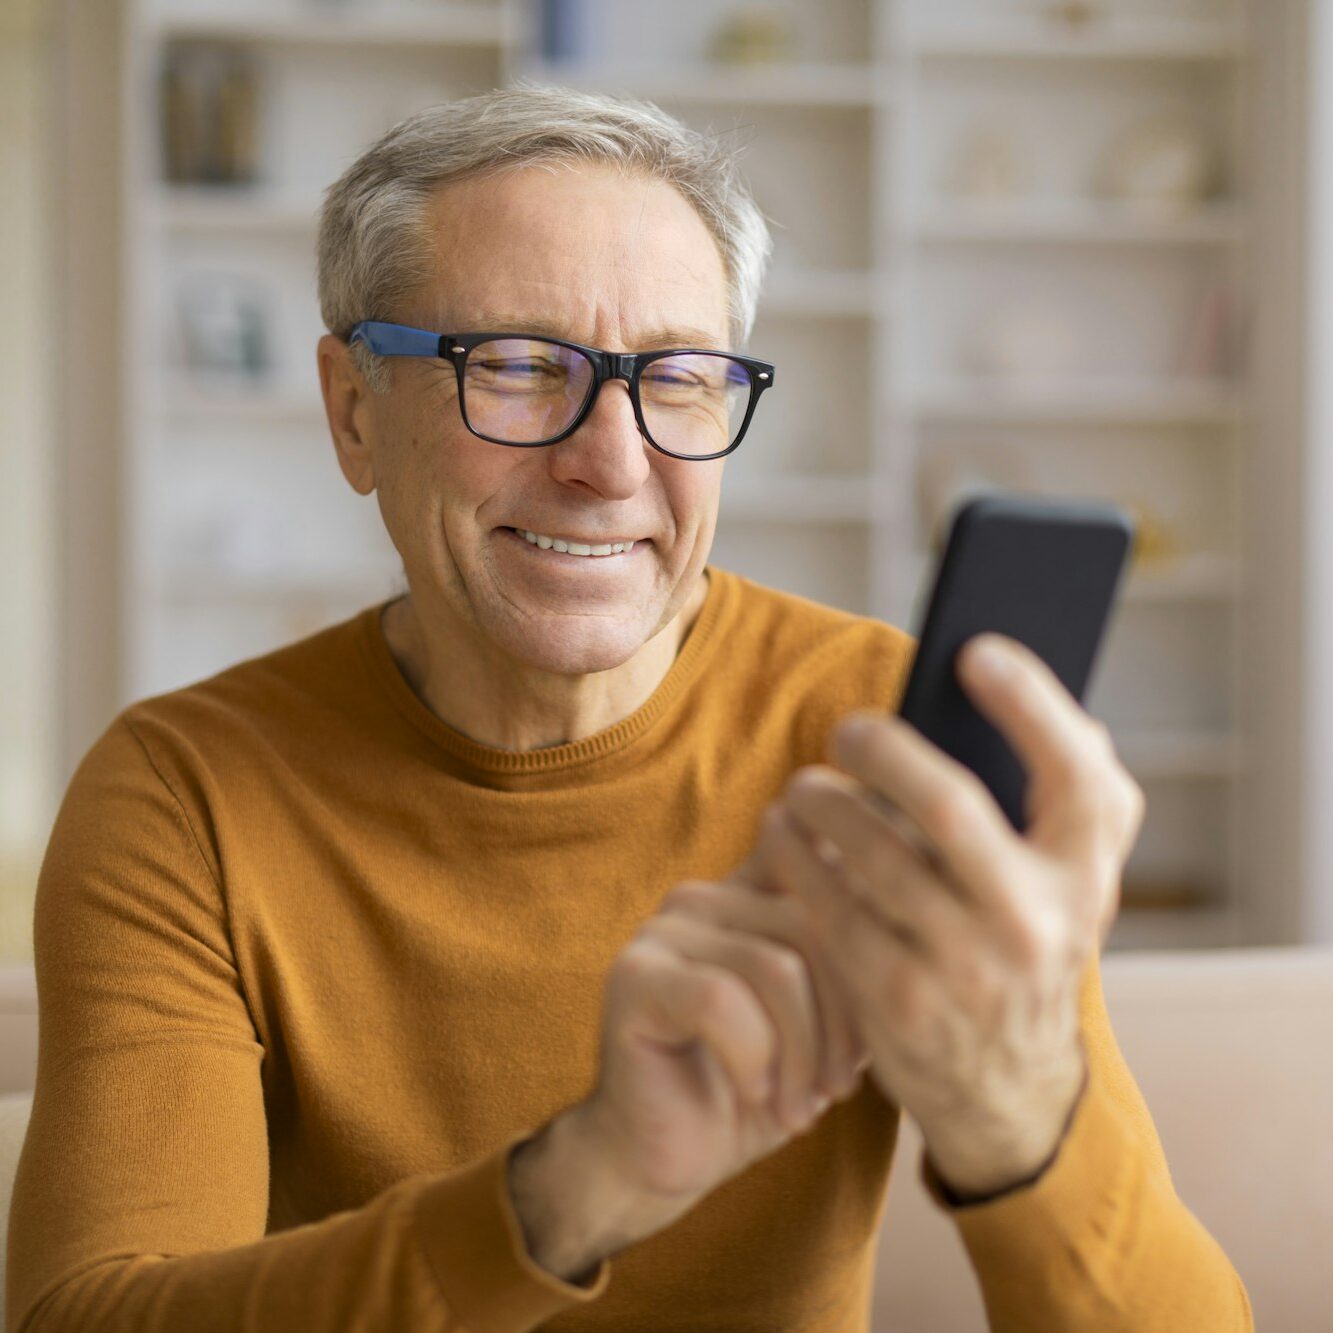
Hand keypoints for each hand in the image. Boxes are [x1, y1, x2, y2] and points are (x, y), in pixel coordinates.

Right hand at [509, 872, 866, 1278]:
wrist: (663, 1158)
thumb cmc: (752, 1091)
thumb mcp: (822, 1026)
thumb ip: (848, 966)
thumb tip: (912, 930)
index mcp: (747, 894)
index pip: (828, 886)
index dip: (866, 955)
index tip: (866, 1039)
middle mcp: (702, 898)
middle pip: (811, 928)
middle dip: (841, 1021)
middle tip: (837, 1091)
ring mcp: (661, 932)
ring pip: (774, 968)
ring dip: (800, 1054)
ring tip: (798, 1108)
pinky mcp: (633, 977)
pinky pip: (720, 1002)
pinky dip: (752, 1060)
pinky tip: (752, 1095)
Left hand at [753, 633, 1144, 1197]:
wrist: (1007, 1087)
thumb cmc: (1028, 942)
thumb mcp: (1071, 878)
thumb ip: (1059, 787)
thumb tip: (1004, 673)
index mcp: (1088, 877)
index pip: (1079, 774)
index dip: (1030, 701)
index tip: (973, 651)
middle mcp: (1036, 924)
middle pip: (947, 805)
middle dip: (883, 750)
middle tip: (848, 731)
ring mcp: (965, 968)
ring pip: (872, 856)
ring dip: (822, 804)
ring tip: (804, 788)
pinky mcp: (897, 1002)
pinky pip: (829, 909)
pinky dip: (796, 860)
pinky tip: (783, 835)